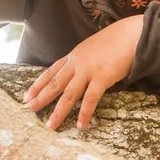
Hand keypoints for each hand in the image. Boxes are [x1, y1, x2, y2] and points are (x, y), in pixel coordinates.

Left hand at [23, 15, 144, 130]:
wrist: (131, 34)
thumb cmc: (116, 40)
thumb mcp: (93, 47)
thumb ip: (84, 59)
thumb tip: (79, 71)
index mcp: (74, 55)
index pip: (51, 71)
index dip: (38, 84)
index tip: (27, 95)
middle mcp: (77, 63)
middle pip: (55, 83)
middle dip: (41, 97)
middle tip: (29, 109)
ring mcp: (88, 70)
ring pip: (69, 94)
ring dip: (59, 111)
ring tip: (50, 125)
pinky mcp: (102, 78)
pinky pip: (90, 99)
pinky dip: (85, 113)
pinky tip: (80, 125)